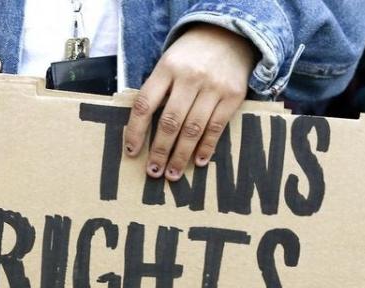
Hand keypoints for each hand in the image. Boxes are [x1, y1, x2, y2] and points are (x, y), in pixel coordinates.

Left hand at [124, 24, 255, 180]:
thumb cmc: (190, 56)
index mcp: (166, 68)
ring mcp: (213, 86)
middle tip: (153, 172)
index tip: (131, 152)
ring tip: (172, 174)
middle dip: (159, 151)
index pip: (144, 104)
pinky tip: (197, 162)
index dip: (135, 130)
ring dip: (181, 156)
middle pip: (170, 122)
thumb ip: (157, 91)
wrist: (230, 35)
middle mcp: (190, 77)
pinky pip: (216, 127)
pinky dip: (206, 147)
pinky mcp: (233, 95)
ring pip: (193, 129)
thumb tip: (141, 131)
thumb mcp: (168, 64)